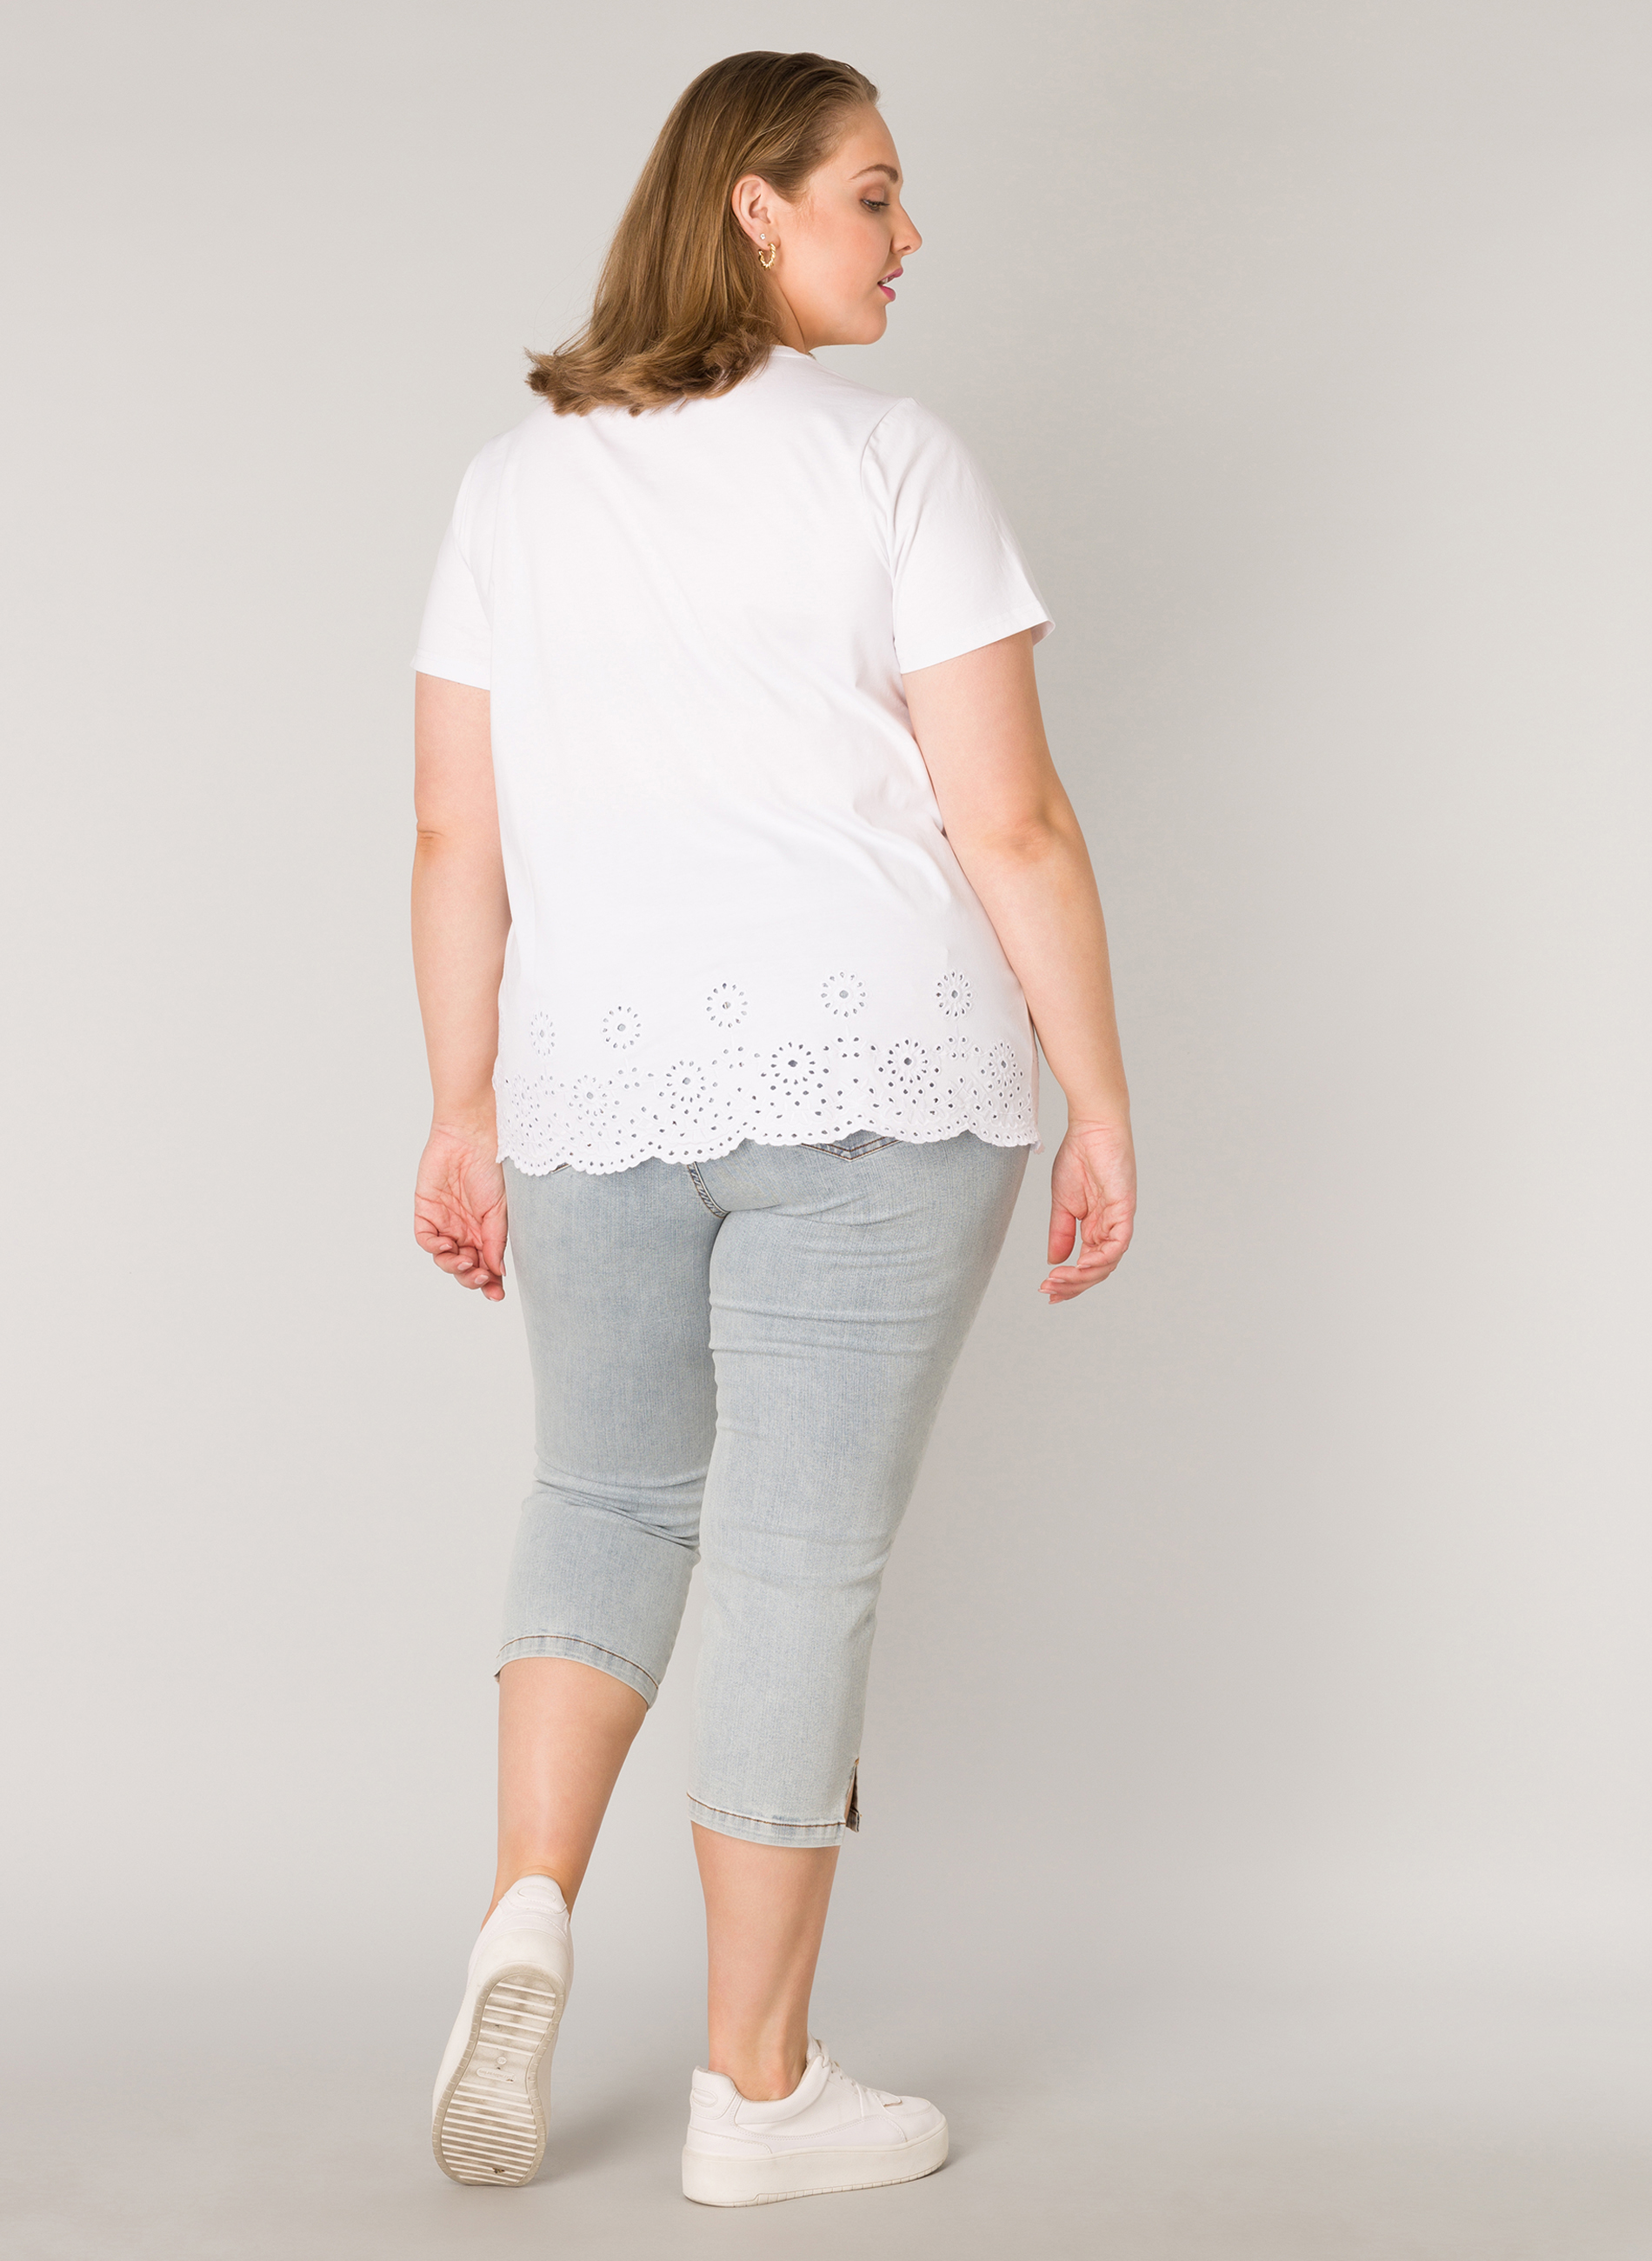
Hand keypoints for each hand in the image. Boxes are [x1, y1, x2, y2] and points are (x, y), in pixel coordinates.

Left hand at [414, 1122, 507, 1300]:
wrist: (472, 1135)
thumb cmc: (493, 1165)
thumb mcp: (501, 1209)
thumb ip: (495, 1241)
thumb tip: (497, 1272)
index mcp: (486, 1230)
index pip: (486, 1265)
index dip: (490, 1283)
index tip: (496, 1296)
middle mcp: (465, 1229)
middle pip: (464, 1267)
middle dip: (471, 1278)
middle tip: (479, 1278)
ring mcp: (445, 1221)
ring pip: (443, 1258)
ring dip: (453, 1266)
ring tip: (464, 1262)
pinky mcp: (426, 1210)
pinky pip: (425, 1238)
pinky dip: (434, 1248)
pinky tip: (447, 1247)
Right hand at [1041, 1119, 1134, 1303]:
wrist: (1091, 1128)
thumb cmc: (1079, 1157)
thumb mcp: (1062, 1203)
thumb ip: (1060, 1233)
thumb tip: (1054, 1260)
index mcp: (1096, 1226)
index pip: (1087, 1264)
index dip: (1069, 1281)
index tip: (1046, 1290)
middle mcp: (1110, 1227)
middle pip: (1098, 1269)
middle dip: (1073, 1285)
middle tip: (1049, 1290)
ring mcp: (1119, 1220)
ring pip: (1107, 1262)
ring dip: (1082, 1276)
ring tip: (1058, 1280)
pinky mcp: (1125, 1209)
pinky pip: (1117, 1243)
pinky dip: (1101, 1258)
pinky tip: (1081, 1266)